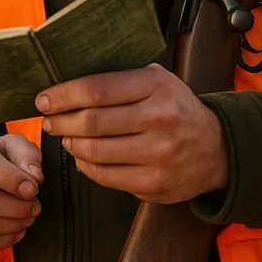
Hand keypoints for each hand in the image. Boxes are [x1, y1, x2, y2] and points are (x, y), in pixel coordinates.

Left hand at [37, 63, 227, 203]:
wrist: (217, 149)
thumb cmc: (176, 109)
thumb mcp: (158, 80)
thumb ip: (120, 78)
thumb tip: (67, 79)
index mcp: (156, 86)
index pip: (96, 89)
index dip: (63, 95)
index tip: (44, 99)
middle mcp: (159, 118)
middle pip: (90, 122)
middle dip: (60, 121)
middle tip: (48, 120)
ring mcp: (158, 154)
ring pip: (93, 151)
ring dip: (70, 144)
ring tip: (65, 137)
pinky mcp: (154, 184)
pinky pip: (104, 176)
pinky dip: (85, 166)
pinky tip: (82, 156)